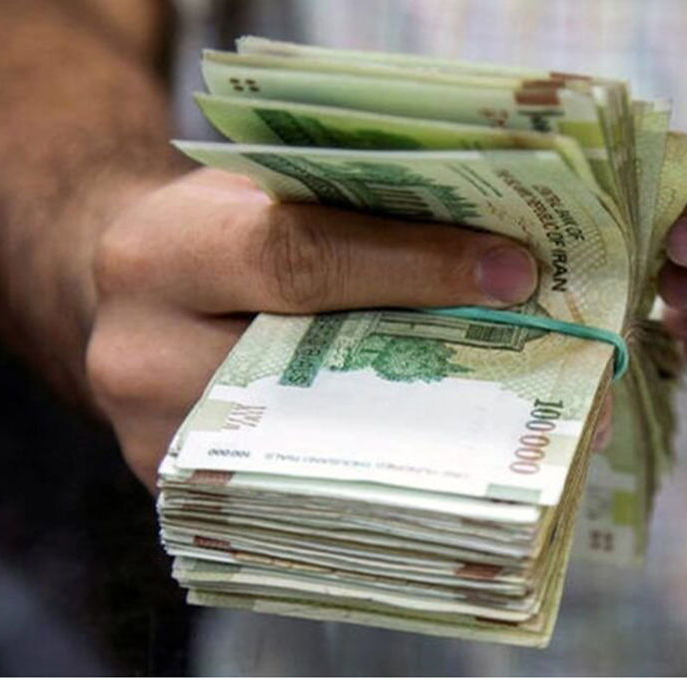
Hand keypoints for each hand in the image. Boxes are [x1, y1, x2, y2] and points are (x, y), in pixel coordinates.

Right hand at [86, 167, 538, 486]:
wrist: (136, 293)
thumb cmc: (221, 227)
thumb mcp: (267, 190)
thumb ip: (356, 211)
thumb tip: (503, 252)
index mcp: (164, 253)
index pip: (300, 258)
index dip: (414, 266)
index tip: (514, 273)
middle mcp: (141, 357)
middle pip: (316, 372)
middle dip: (443, 365)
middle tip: (550, 362)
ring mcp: (158, 443)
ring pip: (319, 450)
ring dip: (434, 434)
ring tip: (529, 419)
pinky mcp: (191, 497)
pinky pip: (304, 488)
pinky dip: (390, 471)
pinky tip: (463, 455)